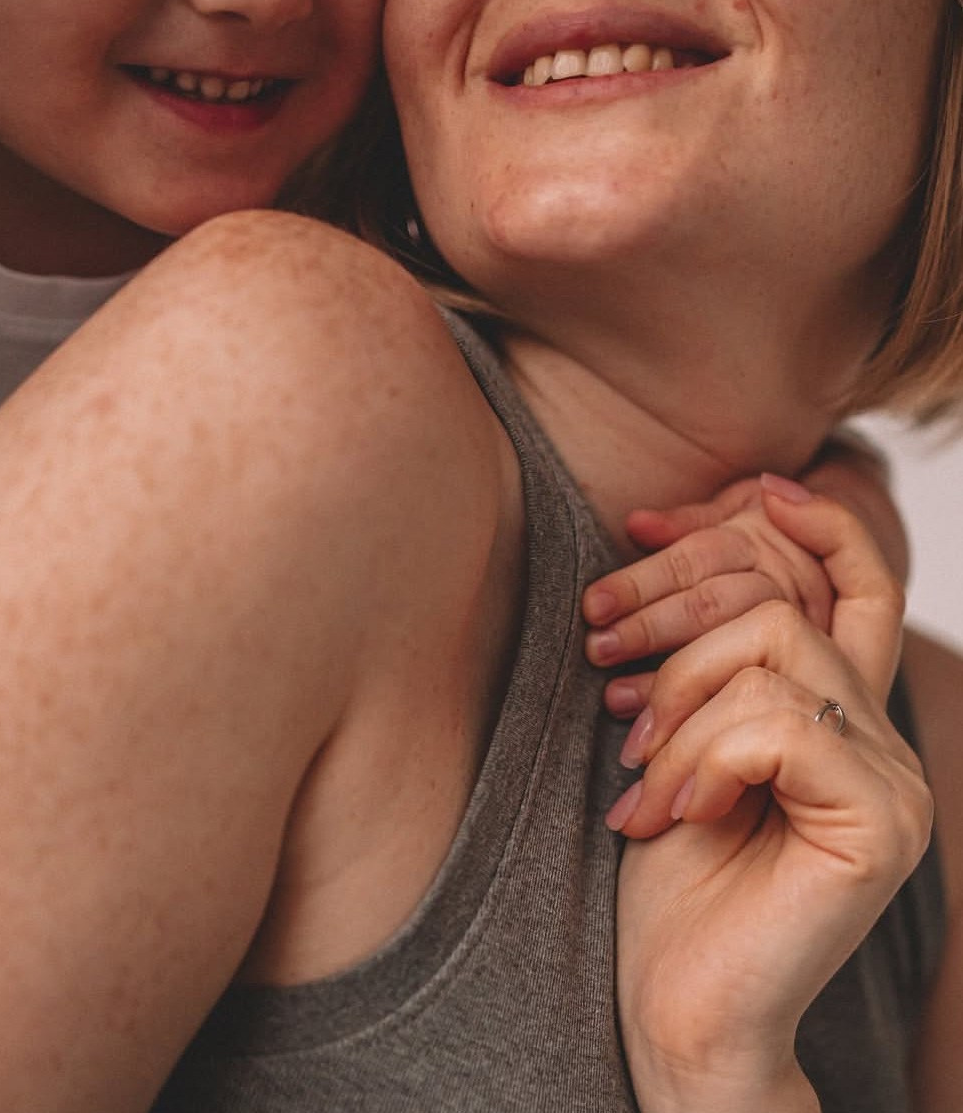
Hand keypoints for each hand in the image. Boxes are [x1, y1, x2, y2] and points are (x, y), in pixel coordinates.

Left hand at [606, 495, 928, 1112]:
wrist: (677, 1003)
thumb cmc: (666, 869)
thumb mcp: (677, 732)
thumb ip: (710, 652)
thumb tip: (673, 530)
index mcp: (843, 713)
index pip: (860, 580)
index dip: (810, 524)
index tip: (748, 494)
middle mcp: (884, 738)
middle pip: (782, 599)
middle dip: (671, 617)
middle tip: (604, 670)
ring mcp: (894, 782)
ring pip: (771, 651)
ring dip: (674, 707)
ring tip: (638, 775)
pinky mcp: (880, 826)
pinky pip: (772, 724)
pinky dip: (697, 758)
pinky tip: (668, 813)